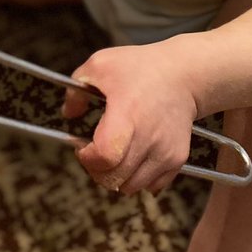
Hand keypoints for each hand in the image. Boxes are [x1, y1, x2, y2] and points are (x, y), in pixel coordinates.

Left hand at [62, 42, 198, 195]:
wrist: (182, 74)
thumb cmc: (141, 68)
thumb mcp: (101, 64)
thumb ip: (76, 90)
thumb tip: (69, 114)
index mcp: (127, 114)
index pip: (104, 157)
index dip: (88, 158)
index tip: (83, 146)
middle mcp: (149, 137)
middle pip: (114, 178)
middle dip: (97, 169)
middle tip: (96, 151)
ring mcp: (165, 151)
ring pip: (131, 187)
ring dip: (117, 176)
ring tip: (116, 152)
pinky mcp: (177, 159)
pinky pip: (151, 186)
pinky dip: (138, 177)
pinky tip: (134, 155)